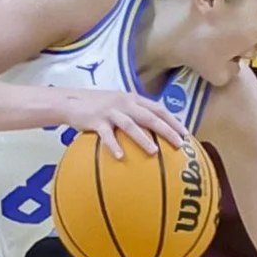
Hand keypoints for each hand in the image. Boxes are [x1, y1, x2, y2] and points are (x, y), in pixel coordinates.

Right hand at [58, 87, 187, 158]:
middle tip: (179, 144)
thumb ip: (135, 112)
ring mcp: (110, 112)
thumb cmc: (98, 106)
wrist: (71, 101)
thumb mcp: (119, 104)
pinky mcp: (96, 121)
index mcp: (133, 99)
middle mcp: (124, 103)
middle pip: (150, 117)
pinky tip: (120, 157)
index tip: (186, 133)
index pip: (158, 108)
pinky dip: (113, 146)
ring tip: (154, 151)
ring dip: (143, 139)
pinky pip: (106, 135)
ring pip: (131, 125)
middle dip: (167, 130)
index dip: (173, 120)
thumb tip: (155, 129)